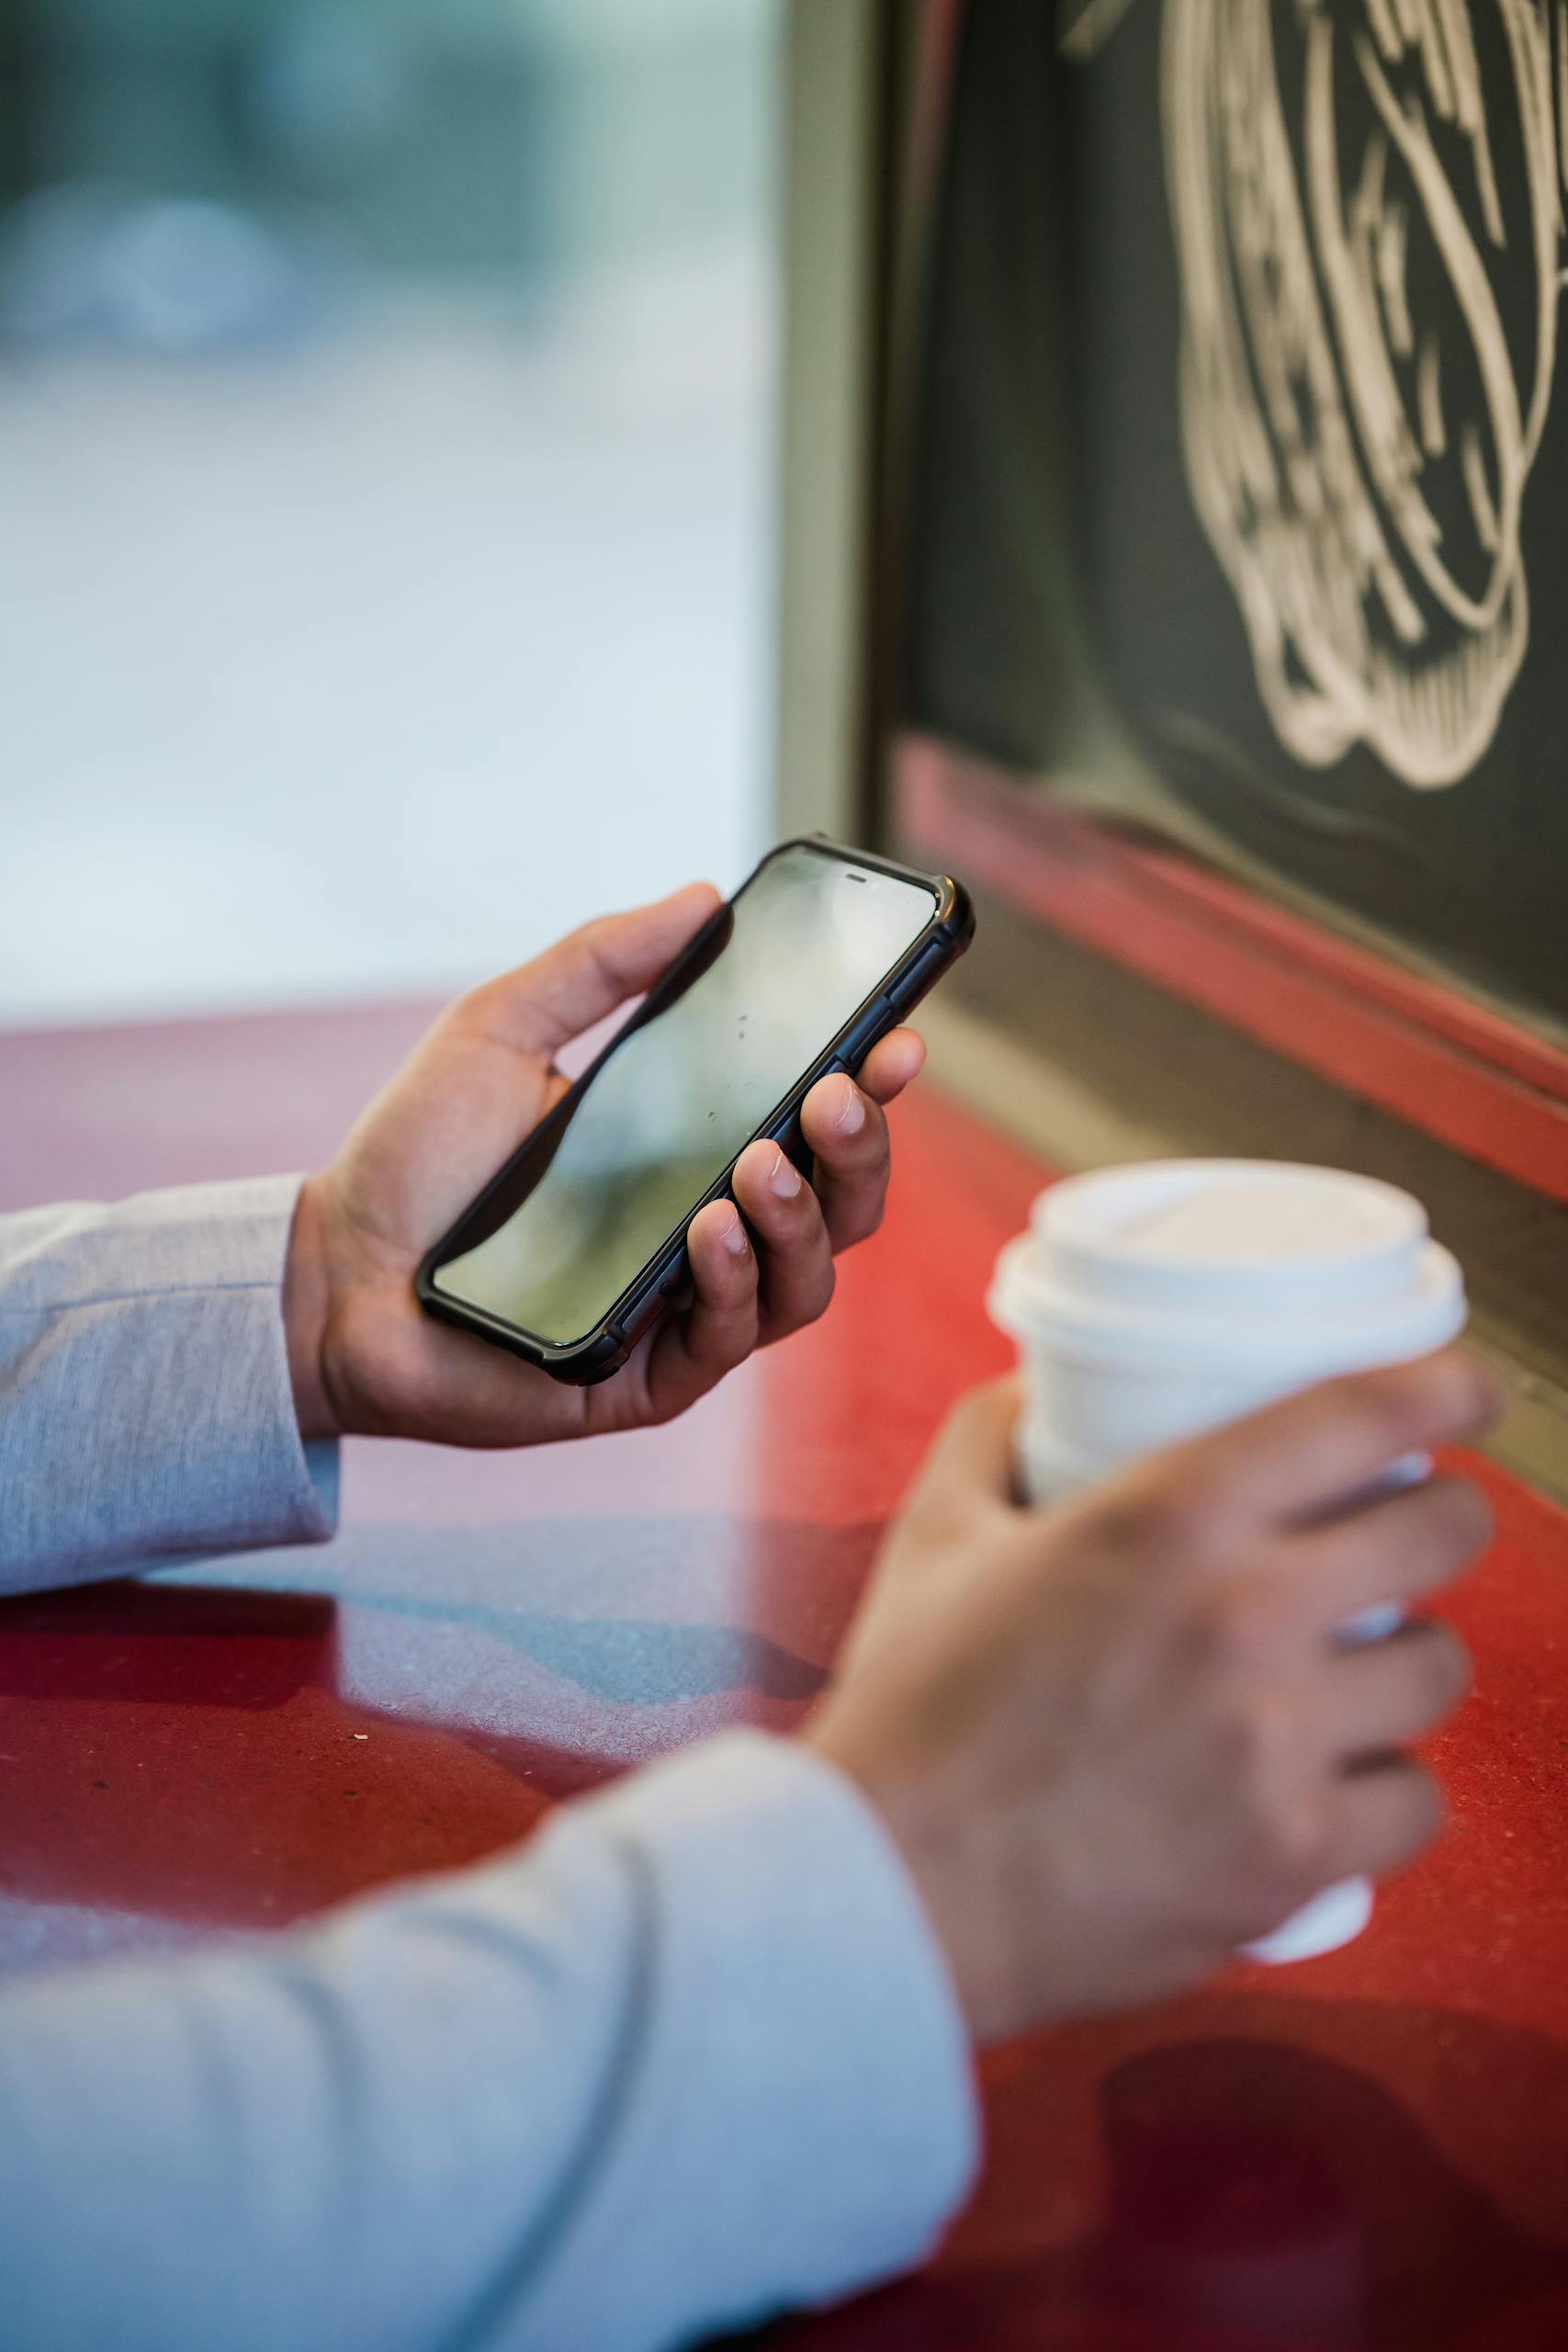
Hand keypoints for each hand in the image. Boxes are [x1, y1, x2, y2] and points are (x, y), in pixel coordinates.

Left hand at [283, 883, 924, 1446]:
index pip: (813, 1128)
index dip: (870, 1088)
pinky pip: (725, 1342)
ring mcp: (681, 1313)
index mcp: (693, 1155)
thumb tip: (702, 898)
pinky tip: (713, 1232)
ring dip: (803, 1218)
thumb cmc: (418, 1157)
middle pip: (840, 1209)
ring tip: (759, 1162)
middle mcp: (707, 1236)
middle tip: (835, 1094)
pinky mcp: (642, 1381)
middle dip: (859, 1151)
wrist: (331, 1269)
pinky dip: (733, 1284)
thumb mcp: (504, 1027)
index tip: (897, 1038)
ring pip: (805, 1285)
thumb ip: (598, 962)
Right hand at [807, 1351, 1500, 2044]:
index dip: (1447, 1385)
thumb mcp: (936, 1536)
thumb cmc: (909, 1713)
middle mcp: (1245, 1613)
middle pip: (1442, 1532)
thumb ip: (990, 1439)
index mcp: (1168, 1516)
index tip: (1469, 1390)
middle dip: (1445, 1517)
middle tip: (1416, 1532)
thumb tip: (1031, 1386)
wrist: (890, 1888)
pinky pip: (1416, 1802)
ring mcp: (1280, 1739)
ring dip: (1411, 1657)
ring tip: (1366, 1668)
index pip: (1364, 1414)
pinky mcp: (1294, 1855)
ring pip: (1440, 1667)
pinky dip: (1387, 1790)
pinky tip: (1341, 1781)